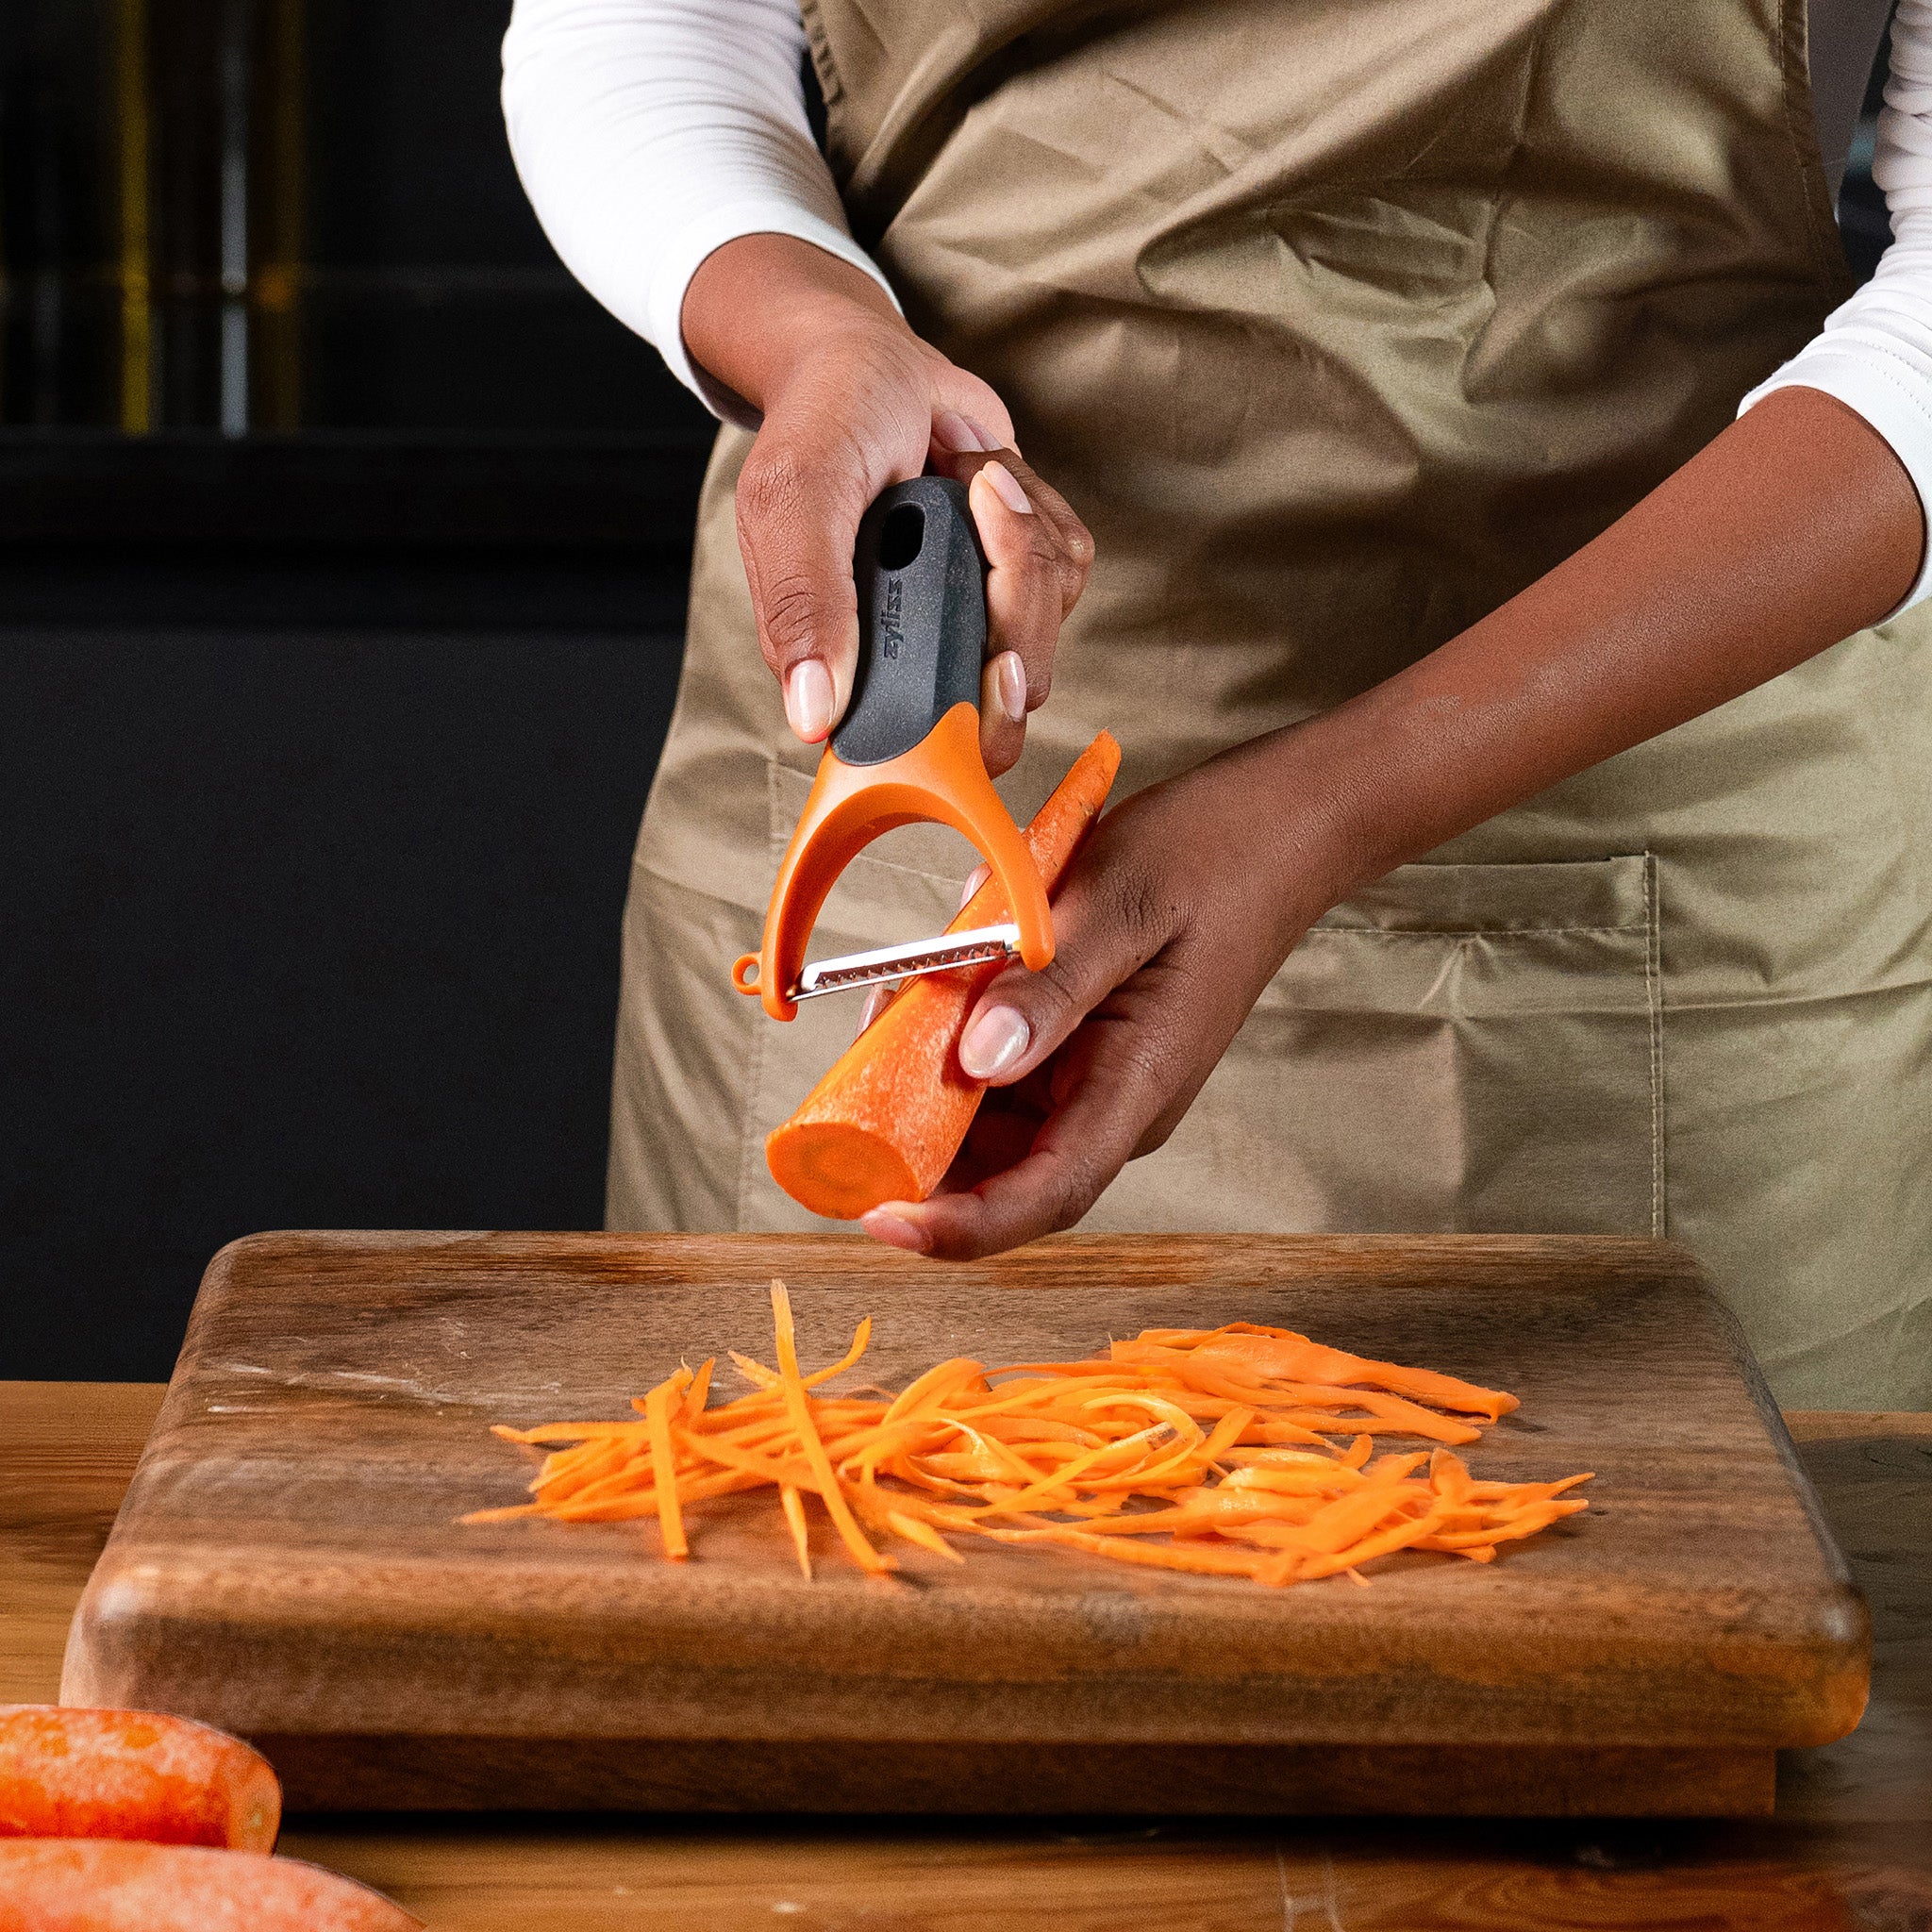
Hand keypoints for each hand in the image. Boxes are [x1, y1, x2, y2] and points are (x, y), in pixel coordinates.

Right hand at [681, 235, 1092, 773]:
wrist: (868, 360)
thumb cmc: (822, 423)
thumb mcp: (796, 498)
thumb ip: (803, 602)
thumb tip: (810, 716)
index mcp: (855, 666)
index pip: (935, 748)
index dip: (980, 724)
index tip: (999, 667)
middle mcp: (920, 656)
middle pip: (1011, 691)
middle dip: (1015, 597)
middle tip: (982, 501)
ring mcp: (977, 617)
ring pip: (1047, 622)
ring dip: (1022, 532)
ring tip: (962, 473)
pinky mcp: (1024, 575)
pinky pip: (1068, 565)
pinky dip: (1039, 511)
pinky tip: (986, 475)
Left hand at [856, 734, 1355, 1258]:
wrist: (1279, 828)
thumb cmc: (1214, 857)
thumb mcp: (1118, 903)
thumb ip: (1049, 987)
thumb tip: (977, 1061)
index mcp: (1137, 1085)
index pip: (1045, 1194)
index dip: (959, 1227)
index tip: (881, 1220)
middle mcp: (1114, 1101)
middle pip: (996, 1165)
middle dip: (914, 1128)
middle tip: (861, 1057)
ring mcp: (1096, 1076)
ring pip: (984, 1110)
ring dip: (930, 1064)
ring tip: (908, 988)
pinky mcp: (1080, 1045)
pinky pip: (997, 1060)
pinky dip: (957, 1022)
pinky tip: (954, 957)